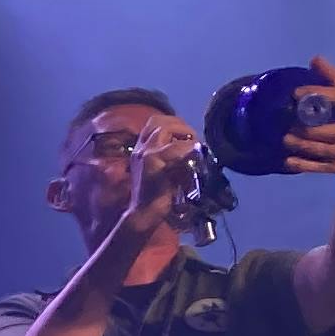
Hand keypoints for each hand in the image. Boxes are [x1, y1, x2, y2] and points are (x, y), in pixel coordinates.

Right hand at [110, 121, 201, 249]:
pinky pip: (174, 149)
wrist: (144, 214)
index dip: (174, 123)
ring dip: (184, 134)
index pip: (154, 123)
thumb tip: (192, 147)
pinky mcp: (153, 164)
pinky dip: (188, 149)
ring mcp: (145, 155)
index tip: (187, 136)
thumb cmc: (155, 196)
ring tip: (192, 147)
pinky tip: (194, 159)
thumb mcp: (163, 171)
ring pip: (165, 129)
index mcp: (141, 149)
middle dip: (180, 125)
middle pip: (158, 121)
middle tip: (192, 139)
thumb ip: (171, 157)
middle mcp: (140, 148)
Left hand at [283, 54, 334, 175]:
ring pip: (329, 149)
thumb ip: (333, 84)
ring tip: (286, 141)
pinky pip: (327, 167)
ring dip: (305, 147)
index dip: (319, 93)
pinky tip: (289, 162)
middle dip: (310, 130)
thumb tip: (315, 59)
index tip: (295, 93)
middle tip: (286, 129)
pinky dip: (307, 165)